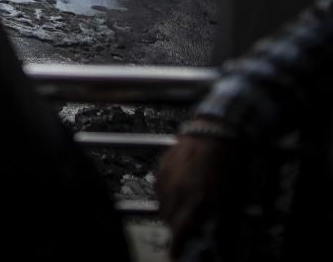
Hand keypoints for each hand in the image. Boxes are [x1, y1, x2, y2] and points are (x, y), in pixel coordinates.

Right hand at [157, 130, 232, 254]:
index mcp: (197, 201)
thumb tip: (206, 232)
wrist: (214, 135)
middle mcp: (178, 191)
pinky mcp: (160, 167)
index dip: (176, 244)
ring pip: (161, 204)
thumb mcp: (228, 198)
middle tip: (185, 227)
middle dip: (175, 226)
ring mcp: (167, 178)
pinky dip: (165, 195)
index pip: (180, 230)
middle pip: (168, 218)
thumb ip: (214, 217)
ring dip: (169, 211)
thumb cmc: (226, 167)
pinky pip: (158, 188)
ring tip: (181, 209)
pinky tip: (175, 192)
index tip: (174, 252)